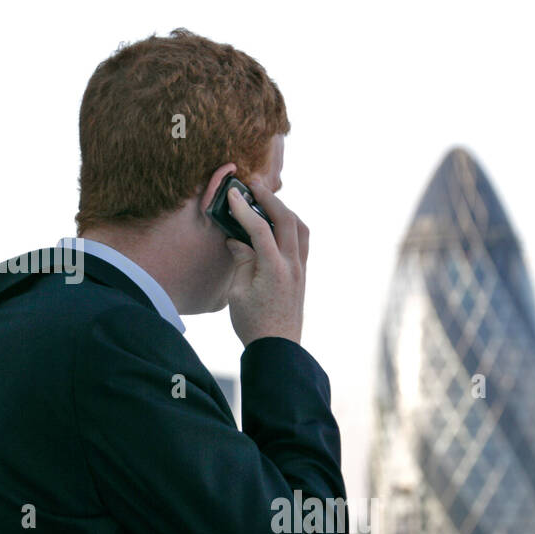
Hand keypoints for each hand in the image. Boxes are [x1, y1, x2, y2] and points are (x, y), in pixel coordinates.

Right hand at [223, 177, 308, 347]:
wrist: (278, 348)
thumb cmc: (254, 324)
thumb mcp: (238, 292)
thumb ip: (241, 260)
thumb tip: (238, 239)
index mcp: (274, 269)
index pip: (259, 229)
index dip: (244, 209)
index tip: (232, 195)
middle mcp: (292, 266)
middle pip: (286, 220)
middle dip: (270, 198)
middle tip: (253, 185)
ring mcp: (301, 269)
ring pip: (300, 228)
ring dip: (284, 210)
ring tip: (267, 201)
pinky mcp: (302, 274)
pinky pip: (301, 241)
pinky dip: (290, 226)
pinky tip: (276, 225)